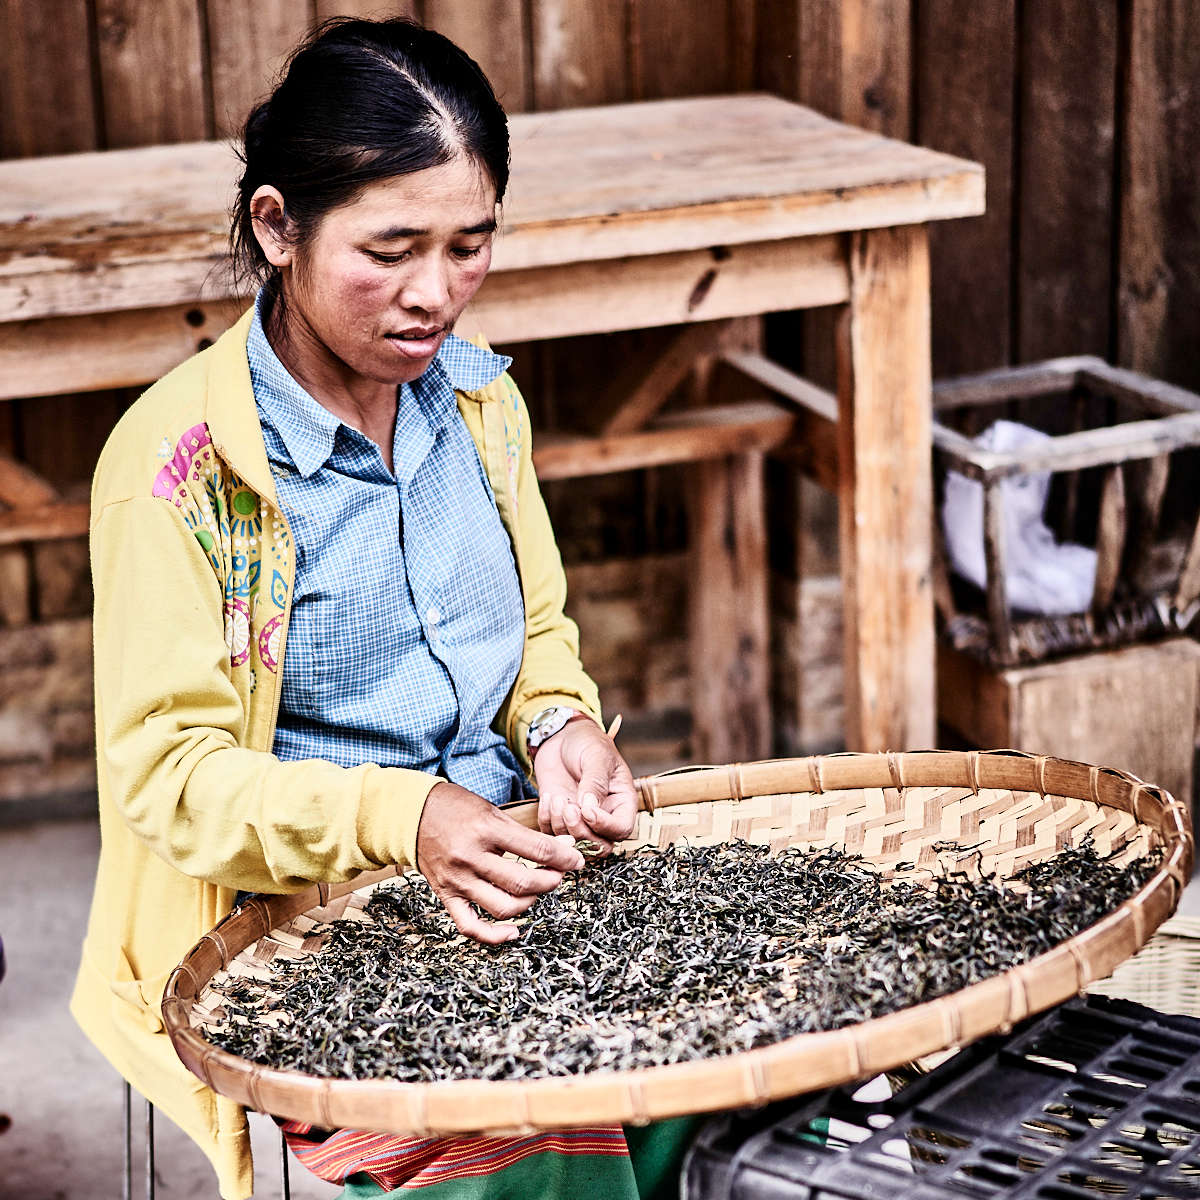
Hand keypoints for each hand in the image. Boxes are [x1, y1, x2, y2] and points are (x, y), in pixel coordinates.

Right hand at [416, 780, 584, 943]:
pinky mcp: (446, 895)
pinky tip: (514, 931)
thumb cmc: (456, 808)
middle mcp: (471, 857)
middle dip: (550, 881)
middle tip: (560, 875)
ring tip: (538, 891)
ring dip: (530, 903)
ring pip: (503, 906)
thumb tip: (561, 847)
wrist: (412, 814)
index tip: (576, 860)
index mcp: (485, 829)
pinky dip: (494, 935)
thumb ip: (522, 833)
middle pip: (522, 882)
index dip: (563, 858)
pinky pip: (471, 926)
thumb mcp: (491, 810)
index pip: (535, 849)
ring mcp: (457, 880)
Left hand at [534, 717, 637, 854]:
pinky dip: (547, 820)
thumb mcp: (596, 756)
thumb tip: (590, 807)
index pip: (621, 829)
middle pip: (599, 846)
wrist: (561, 735)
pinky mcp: (558, 817)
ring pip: (574, 844)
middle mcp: (603, 815)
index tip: (588, 810)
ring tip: (558, 798)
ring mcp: (580, 818)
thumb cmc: (586, 741)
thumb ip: (596, 782)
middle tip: (569, 809)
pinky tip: (548, 797)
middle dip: (581, 832)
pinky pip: (551, 833)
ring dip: (561, 825)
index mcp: (621, 801)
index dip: (605, 826)